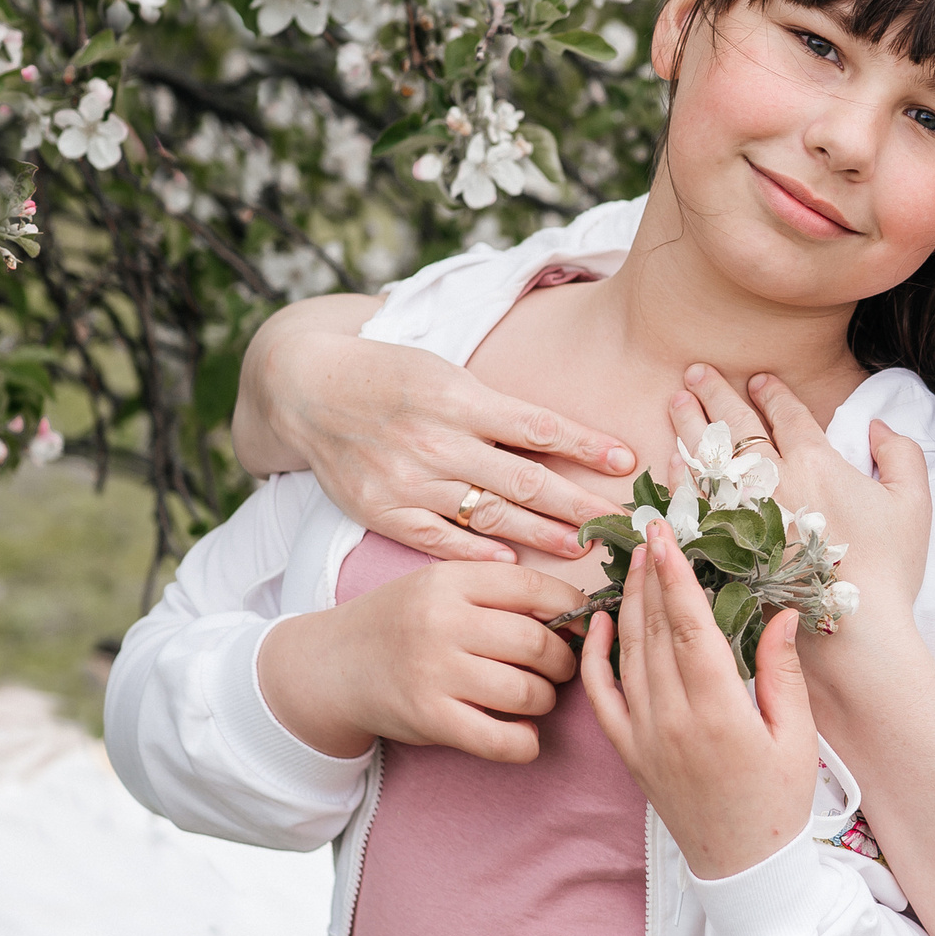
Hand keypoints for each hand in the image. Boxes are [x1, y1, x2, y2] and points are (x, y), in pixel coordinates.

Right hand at [235, 296, 635, 562]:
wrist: (307, 389)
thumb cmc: (390, 376)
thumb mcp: (446, 373)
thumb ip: (497, 408)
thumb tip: (562, 439)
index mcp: (458, 397)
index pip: (538, 426)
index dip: (586, 445)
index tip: (627, 461)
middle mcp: (436, 440)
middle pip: (524, 480)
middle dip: (579, 504)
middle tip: (622, 523)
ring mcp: (408, 480)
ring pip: (489, 514)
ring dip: (542, 534)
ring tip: (583, 547)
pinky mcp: (383, 510)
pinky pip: (439, 538)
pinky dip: (477, 550)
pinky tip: (512, 562)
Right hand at [257, 563, 586, 761]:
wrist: (333, 665)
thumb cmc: (403, 623)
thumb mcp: (442, 586)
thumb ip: (498, 590)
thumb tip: (579, 609)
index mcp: (451, 580)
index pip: (536, 588)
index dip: (573, 609)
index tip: (583, 624)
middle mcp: (442, 622)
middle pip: (538, 643)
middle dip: (563, 661)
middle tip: (558, 669)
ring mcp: (434, 672)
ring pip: (527, 691)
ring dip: (546, 700)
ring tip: (536, 697)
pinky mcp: (430, 719)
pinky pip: (501, 739)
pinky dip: (526, 743)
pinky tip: (524, 736)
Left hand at [579, 522, 816, 880]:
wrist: (742, 868)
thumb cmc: (779, 802)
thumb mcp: (797, 736)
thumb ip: (783, 673)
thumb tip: (782, 613)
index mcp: (718, 713)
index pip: (689, 629)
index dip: (676, 578)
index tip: (667, 537)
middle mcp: (672, 721)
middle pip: (653, 632)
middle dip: (650, 575)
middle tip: (649, 529)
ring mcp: (644, 737)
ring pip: (627, 655)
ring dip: (629, 602)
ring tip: (635, 560)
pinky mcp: (629, 752)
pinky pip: (602, 696)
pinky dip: (594, 656)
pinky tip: (600, 621)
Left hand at [670, 366, 933, 645]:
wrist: (853, 630)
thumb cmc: (888, 570)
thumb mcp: (914, 505)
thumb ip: (903, 455)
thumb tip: (877, 427)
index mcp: (816, 461)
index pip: (786, 412)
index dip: (772, 391)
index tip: (758, 379)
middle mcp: (771, 478)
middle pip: (736, 424)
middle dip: (715, 392)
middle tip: (696, 372)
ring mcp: (741, 511)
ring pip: (705, 455)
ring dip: (688, 424)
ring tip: (676, 402)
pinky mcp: (722, 546)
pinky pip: (690, 502)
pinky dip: (679, 477)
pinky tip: (671, 462)